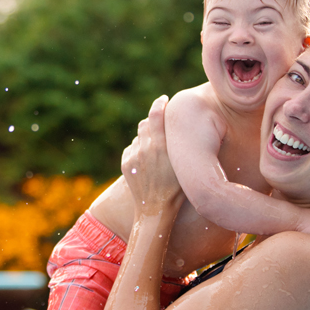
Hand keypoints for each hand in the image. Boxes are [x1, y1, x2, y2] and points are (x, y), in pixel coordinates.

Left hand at [121, 96, 183, 212]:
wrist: (156, 209)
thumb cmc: (177, 188)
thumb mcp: (184, 164)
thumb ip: (180, 143)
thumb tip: (181, 125)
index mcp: (162, 146)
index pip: (157, 114)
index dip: (159, 104)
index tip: (163, 100)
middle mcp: (146, 148)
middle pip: (145, 122)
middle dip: (152, 121)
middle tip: (161, 126)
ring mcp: (133, 156)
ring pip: (138, 136)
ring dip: (146, 138)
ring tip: (156, 149)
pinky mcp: (125, 163)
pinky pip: (132, 148)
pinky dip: (138, 150)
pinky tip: (147, 161)